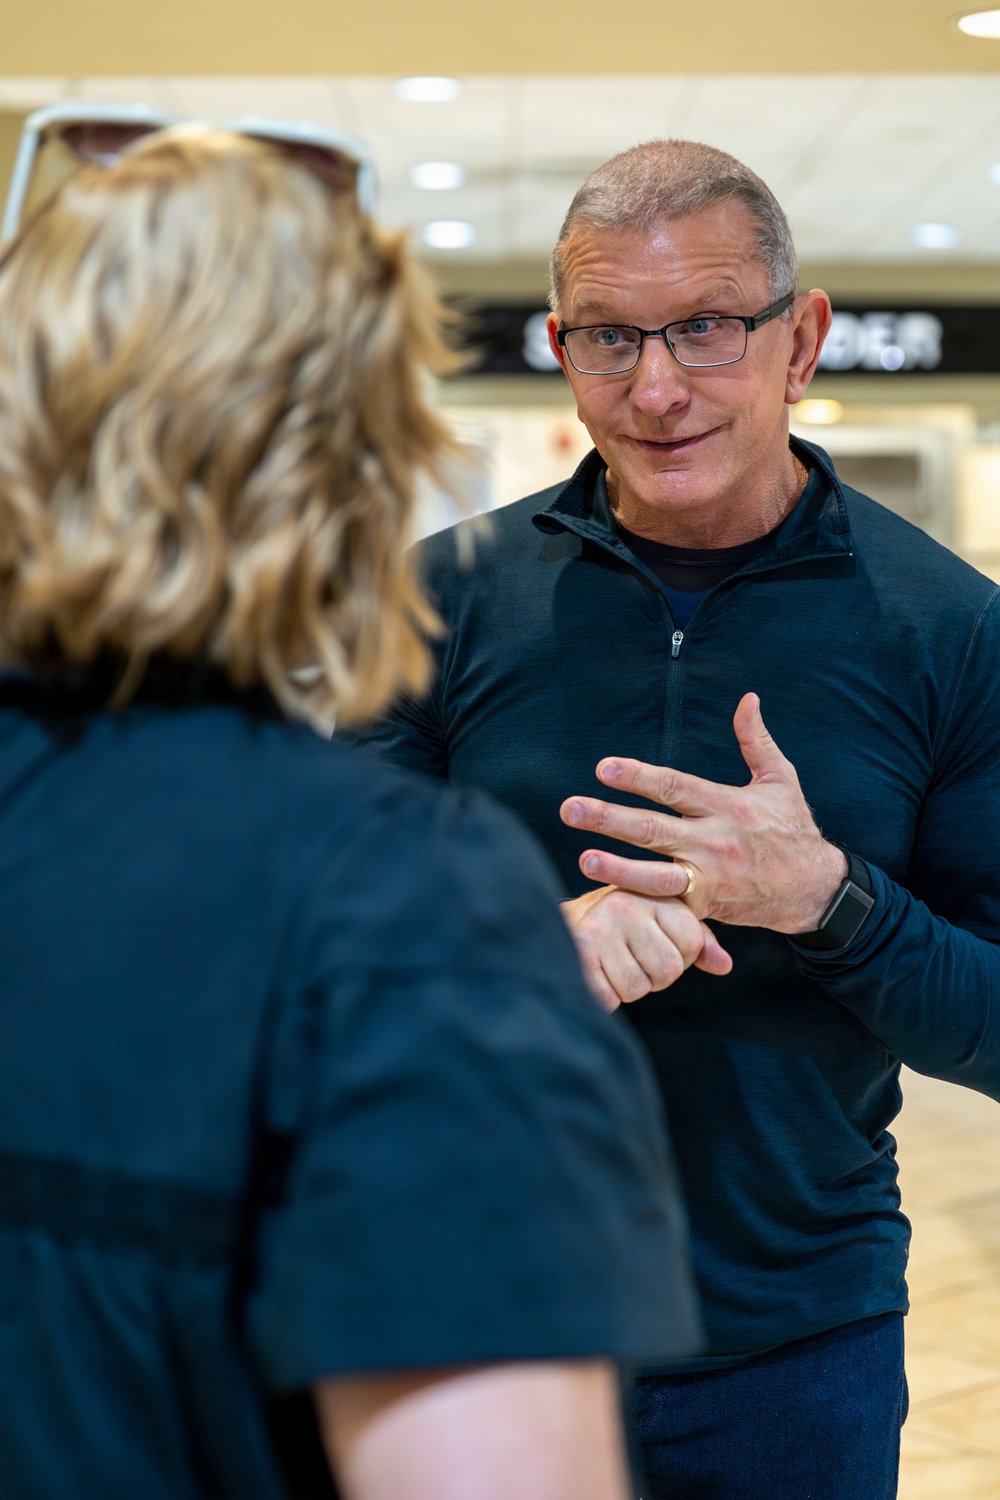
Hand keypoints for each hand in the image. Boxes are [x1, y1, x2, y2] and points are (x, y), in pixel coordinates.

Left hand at [560, 693, 847, 934]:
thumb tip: (747, 698)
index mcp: (728, 805)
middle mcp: (715, 840)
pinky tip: (606, 897)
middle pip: (654, 829)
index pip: (675, 787)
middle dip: (609, 819)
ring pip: (657, 873)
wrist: (816, 891)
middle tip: (570, 809)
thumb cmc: (793, 830)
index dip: (638, 777)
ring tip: (584, 859)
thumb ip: (755, 739)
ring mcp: (710, 877)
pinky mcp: (707, 907)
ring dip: (618, 867)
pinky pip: (669, 905)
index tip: (604, 768)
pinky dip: (640, 902)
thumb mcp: (780, 779)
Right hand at [561, 885, 732, 1011]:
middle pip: (669, 969)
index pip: (694, 942)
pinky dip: (606, 997)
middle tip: (633, 958)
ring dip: (629, 988)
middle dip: (655, 976)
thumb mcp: (664, 921)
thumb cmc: (622, 926)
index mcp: (653, 895)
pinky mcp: (578, 953)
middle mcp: (627, 906)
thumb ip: (699, 941)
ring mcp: (600, 929)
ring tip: (614, 964)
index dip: (681, 956)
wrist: (557, 924)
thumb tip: (724, 965)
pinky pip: (609, 997)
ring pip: (639, 987)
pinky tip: (597, 974)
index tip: (657, 944)